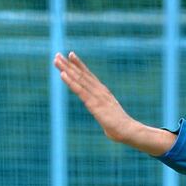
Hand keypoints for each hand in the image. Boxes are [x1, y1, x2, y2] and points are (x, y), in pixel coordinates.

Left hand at [53, 52, 175, 154]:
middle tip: (58, 55)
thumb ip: (106, 118)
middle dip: (69, 65)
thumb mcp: (110, 119)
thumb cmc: (120, 128)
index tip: (71, 56)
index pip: (89, 76)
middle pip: (82, 75)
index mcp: (104, 93)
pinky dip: (70, 81)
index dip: (79, 65)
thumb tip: (108, 127)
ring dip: (66, 69)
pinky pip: (79, 90)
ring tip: (56, 60)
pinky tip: (62, 74)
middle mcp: (100, 91)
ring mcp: (96, 96)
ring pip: (79, 79)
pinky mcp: (93, 103)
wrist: (129, 130)